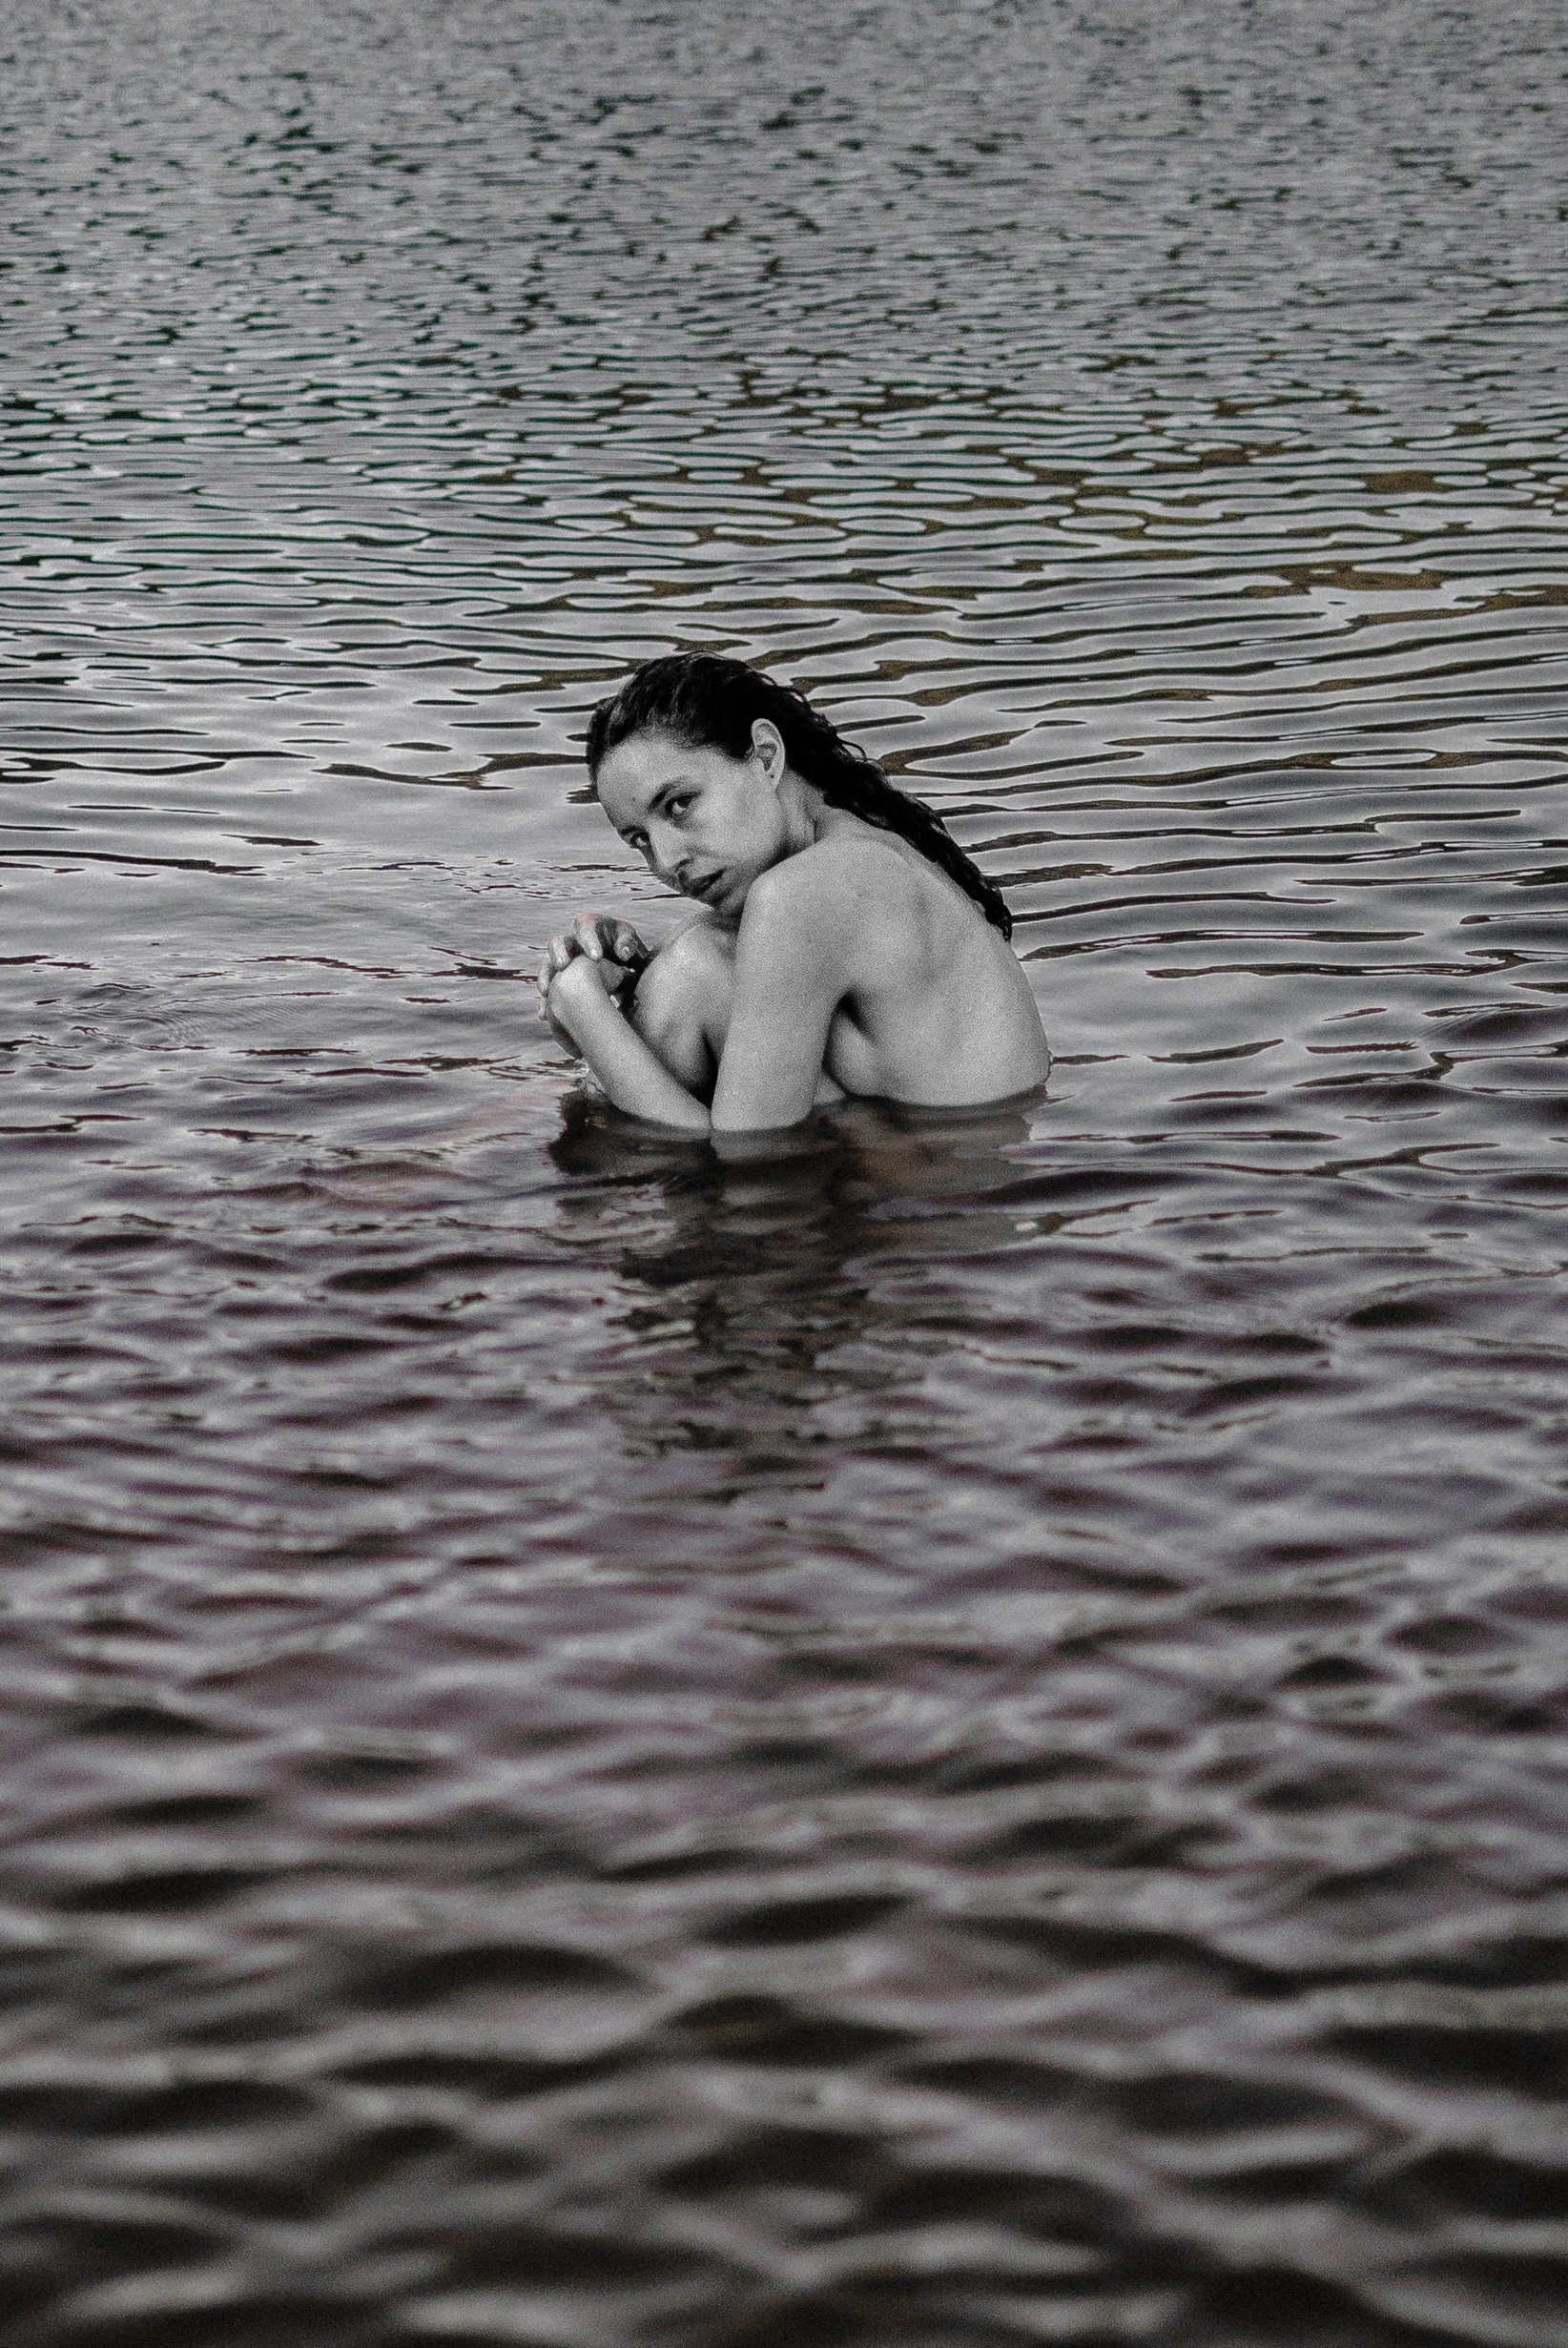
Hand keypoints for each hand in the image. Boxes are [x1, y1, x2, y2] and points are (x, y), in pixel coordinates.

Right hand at [537, 913, 650, 1054]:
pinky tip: (544, 1015)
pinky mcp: (557, 977)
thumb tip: (624, 953)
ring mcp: (561, 958)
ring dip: (546, 976)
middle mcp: (570, 941)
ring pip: (547, 964)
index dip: (589, 941)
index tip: (596, 957)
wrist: (619, 963)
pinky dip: (545, 1001)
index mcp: (589, 927)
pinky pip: (547, 988)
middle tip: (563, 965)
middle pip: (558, 942)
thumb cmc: (624, 948)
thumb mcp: (628, 942)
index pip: (585, 927)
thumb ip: (627, 944)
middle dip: (559, 953)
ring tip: (547, 991)